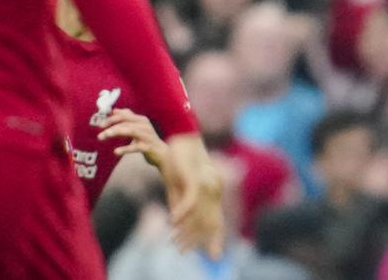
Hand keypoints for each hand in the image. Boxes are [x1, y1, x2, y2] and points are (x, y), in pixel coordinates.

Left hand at [99, 108, 168, 167]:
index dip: (111, 119)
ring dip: (115, 132)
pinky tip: (116, 152)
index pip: (124, 115)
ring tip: (103, 136)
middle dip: (111, 126)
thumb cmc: (147, 141)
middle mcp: (144, 125)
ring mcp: (147, 136)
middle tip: (99, 135)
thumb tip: (115, 110)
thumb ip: (127, 119)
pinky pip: (135, 147)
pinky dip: (125, 148)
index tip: (100, 125)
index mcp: (141, 120)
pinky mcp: (148, 147)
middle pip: (125, 122)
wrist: (162, 154)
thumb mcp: (137, 128)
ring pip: (129, 130)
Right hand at [158, 134, 223, 257]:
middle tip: (185, 252)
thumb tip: (177, 219)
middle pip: (211, 221)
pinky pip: (189, 200)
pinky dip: (181, 213)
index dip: (213, 237)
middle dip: (199, 240)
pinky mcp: (194, 179)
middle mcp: (211, 191)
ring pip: (199, 214)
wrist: (180, 135)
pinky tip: (172, 222)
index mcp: (210, 192)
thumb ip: (178, 201)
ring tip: (177, 244)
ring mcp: (205, 185)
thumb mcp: (177, 183)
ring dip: (187, 230)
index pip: (215, 219)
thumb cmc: (178, 158)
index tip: (211, 253)